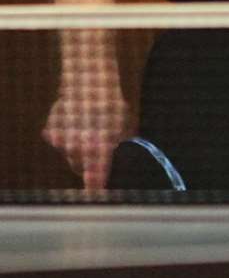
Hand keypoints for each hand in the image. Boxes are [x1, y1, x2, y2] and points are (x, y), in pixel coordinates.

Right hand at [43, 33, 128, 189]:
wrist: (88, 81)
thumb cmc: (113, 104)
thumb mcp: (126, 126)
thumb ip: (122, 145)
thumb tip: (128, 158)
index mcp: (99, 148)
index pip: (95, 178)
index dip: (96, 188)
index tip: (97, 196)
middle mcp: (78, 147)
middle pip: (80, 167)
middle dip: (88, 165)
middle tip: (97, 152)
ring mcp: (62, 139)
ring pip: (69, 155)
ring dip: (77, 150)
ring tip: (88, 132)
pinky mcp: (51, 131)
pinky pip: (59, 141)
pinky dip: (66, 137)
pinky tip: (76, 124)